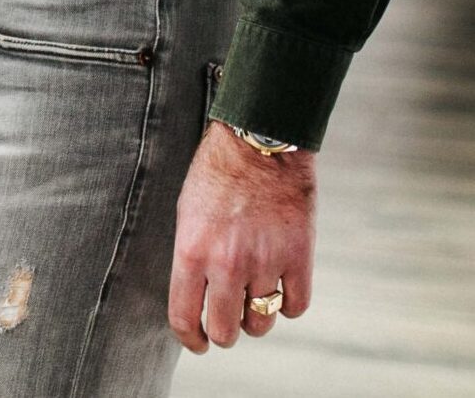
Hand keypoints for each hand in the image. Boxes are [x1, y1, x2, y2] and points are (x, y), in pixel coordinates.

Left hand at [168, 120, 316, 352]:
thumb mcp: (187, 213)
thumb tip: (194, 298)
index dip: (190, 339)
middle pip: (227, 331)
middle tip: (227, 320)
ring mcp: (266, 263)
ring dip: (256, 317)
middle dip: (224, 331)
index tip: (197, 343)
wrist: (259, 141)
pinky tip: (280, 287)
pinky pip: (295, 307)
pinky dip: (287, 304)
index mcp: (192, 250)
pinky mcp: (299, 258)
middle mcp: (227, 263)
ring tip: (252, 297)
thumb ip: (191, 257)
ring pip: (261, 322)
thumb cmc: (216, 174)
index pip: (185, 317)